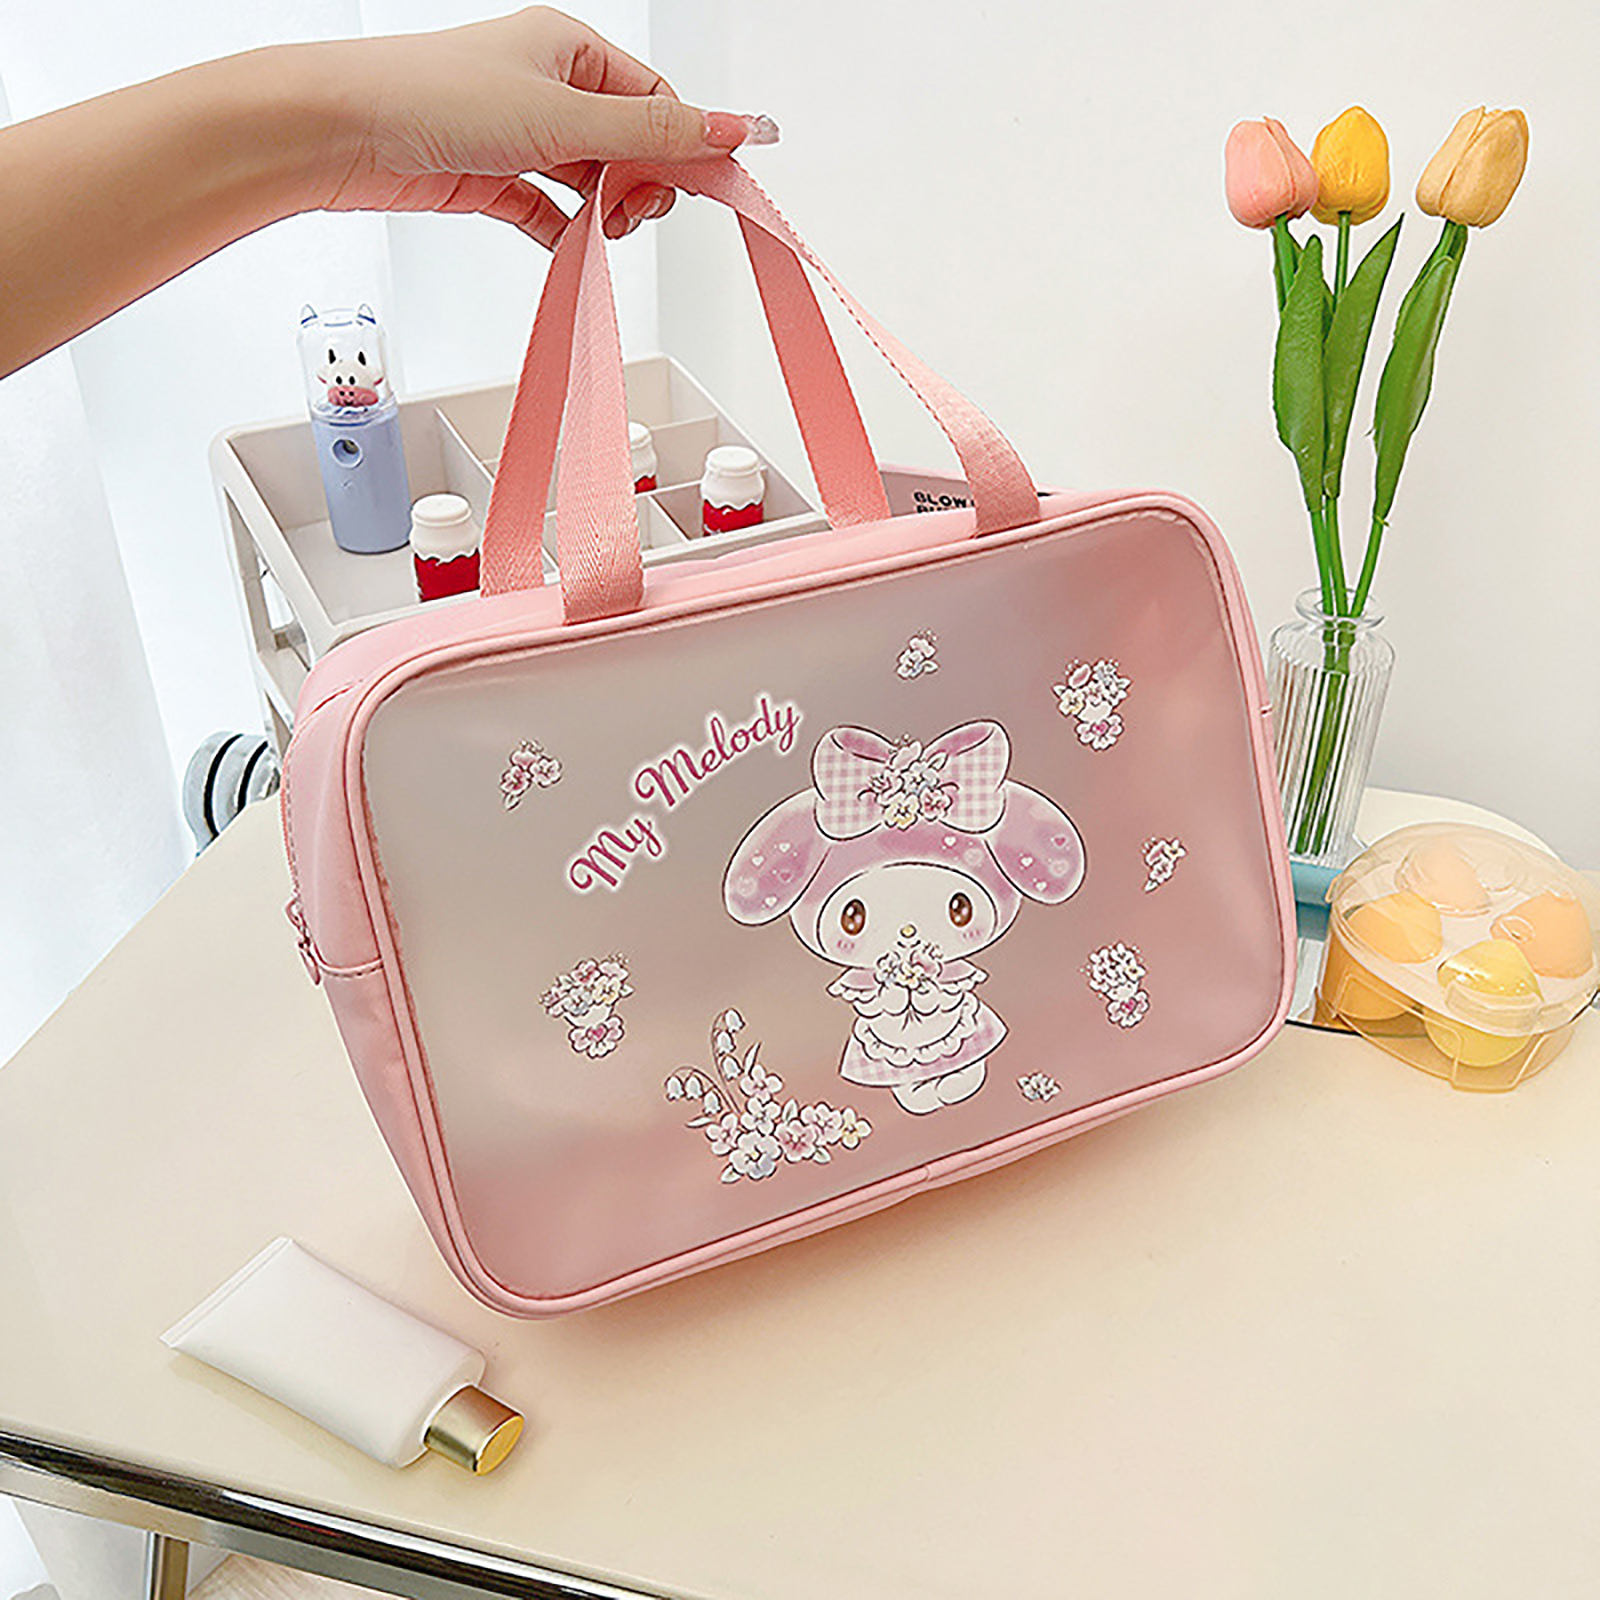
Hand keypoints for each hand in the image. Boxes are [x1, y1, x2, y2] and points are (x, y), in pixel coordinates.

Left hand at [309, 6, 767, 247]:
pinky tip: (571, 248)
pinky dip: (566, 234)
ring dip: (604, 213)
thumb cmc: (433, 97)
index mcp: (571, 50)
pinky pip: (550, 213)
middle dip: (641, 186)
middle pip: (629, 147)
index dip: (685, 149)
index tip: (708, 189)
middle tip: (632, 211)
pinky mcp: (492, 179)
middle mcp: (548, 87)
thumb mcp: (567, 117)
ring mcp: (520, 136)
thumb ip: (656, 137)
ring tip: (599, 229)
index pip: (656, 104)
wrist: (343, 132)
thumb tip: (734, 129)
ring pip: (591, 183)